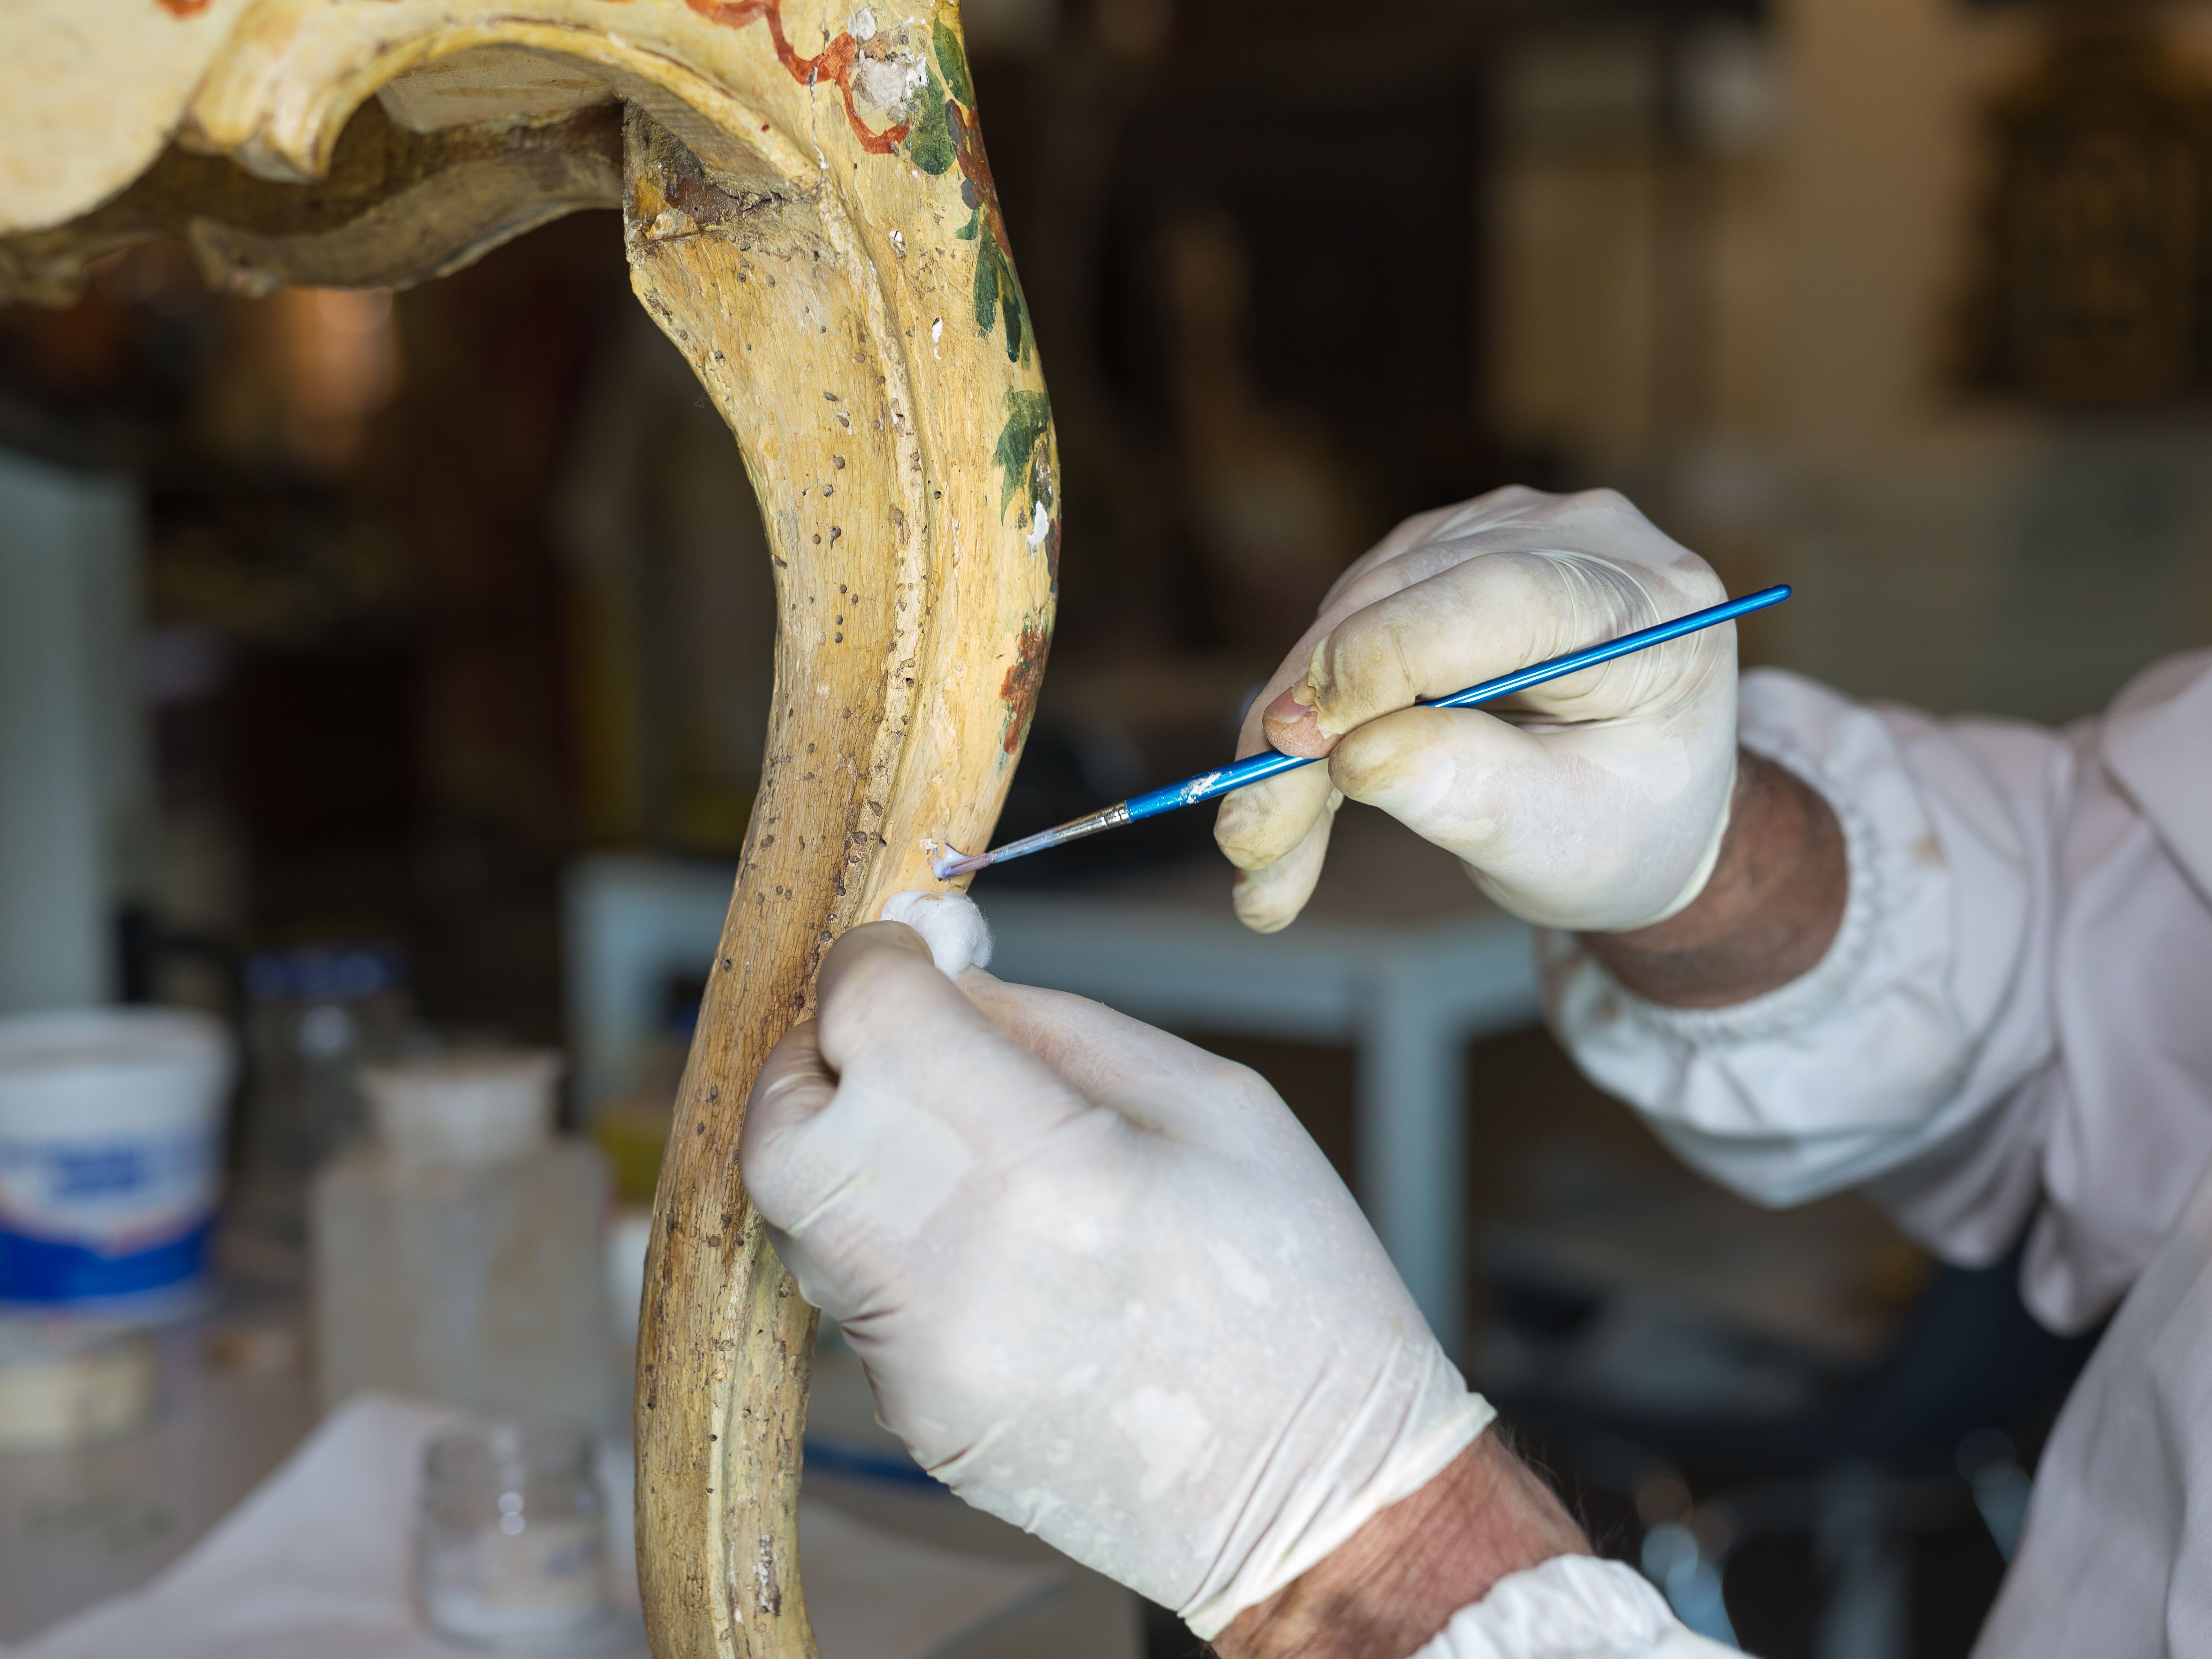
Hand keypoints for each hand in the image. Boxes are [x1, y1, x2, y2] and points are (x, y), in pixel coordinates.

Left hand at [738, 924, 1500, 1637]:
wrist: (1324, 1506)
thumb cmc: (1299, 1287)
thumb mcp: (1216, 1104)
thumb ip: (1055, 1026)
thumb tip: (942, 978)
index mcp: (1048, 1165)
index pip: (868, 1016)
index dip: (875, 960)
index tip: (911, 956)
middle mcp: (954, 1267)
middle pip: (782, 1124)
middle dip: (819, 1056)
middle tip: (896, 1044)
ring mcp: (919, 1360)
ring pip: (802, 1212)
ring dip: (852, 1151)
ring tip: (959, 1148)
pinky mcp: (912, 1420)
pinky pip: (852, 1296)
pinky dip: (891, 1243)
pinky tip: (992, 1250)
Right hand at [1215, 487, 1736, 934]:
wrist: (1636, 808)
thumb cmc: (1619, 829)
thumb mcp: (1564, 843)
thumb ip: (1475, 795)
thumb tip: (1355, 756)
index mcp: (1654, 605)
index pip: (1499, 597)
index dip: (1386, 660)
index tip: (1297, 746)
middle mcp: (1580, 538)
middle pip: (1403, 607)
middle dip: (1309, 730)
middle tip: (1249, 840)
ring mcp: (1504, 530)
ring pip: (1351, 612)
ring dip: (1286, 733)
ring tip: (1261, 849)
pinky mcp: (1440, 554)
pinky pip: (1340, 622)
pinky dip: (1302, 715)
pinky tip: (1287, 797)